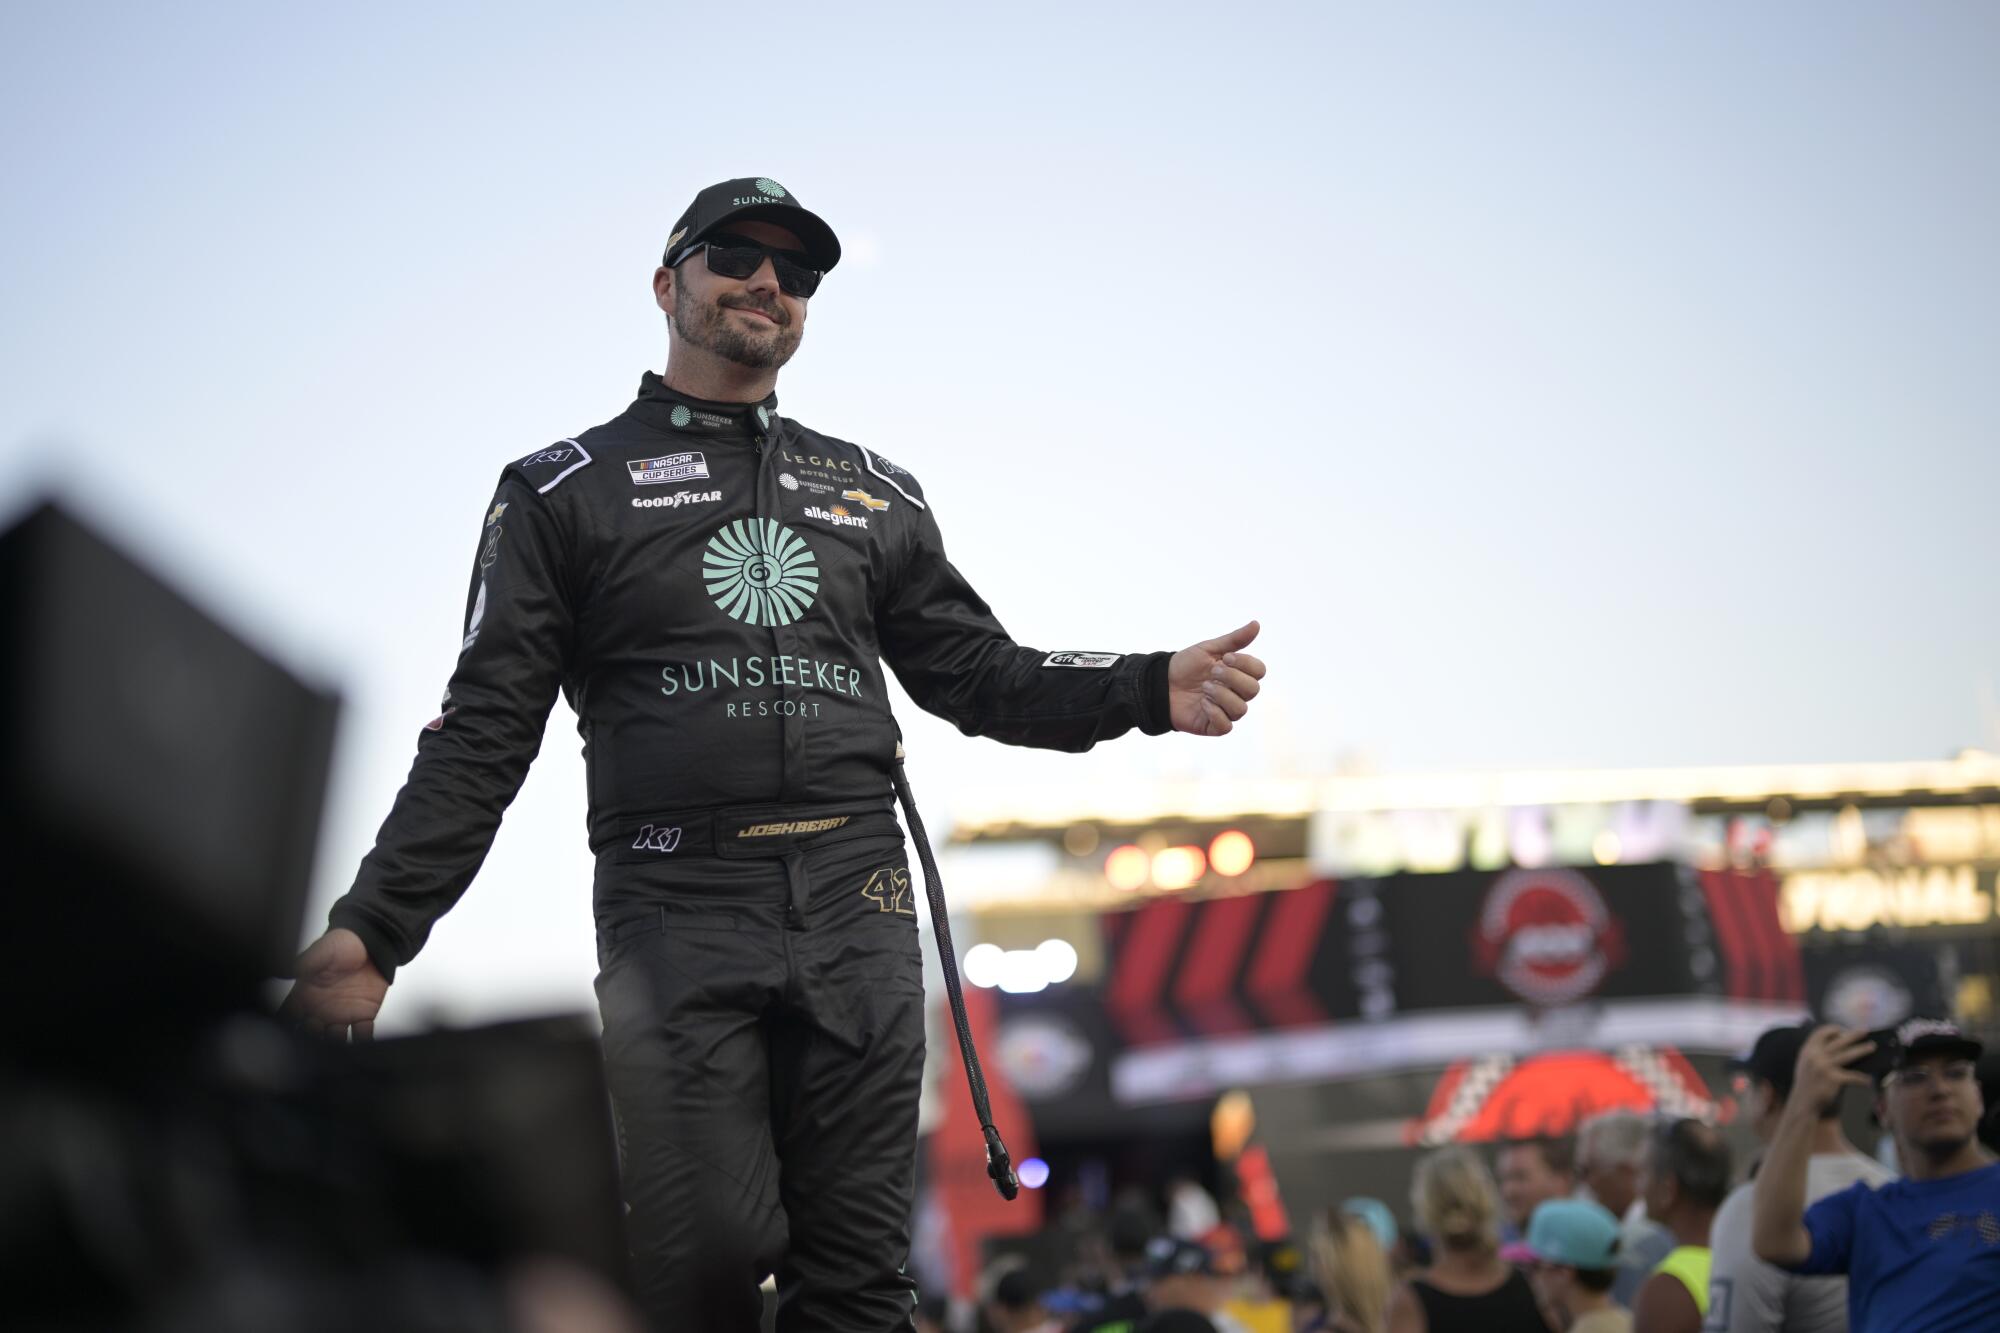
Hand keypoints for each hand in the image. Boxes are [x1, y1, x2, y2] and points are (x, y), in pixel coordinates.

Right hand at [278, 927, 387, 1040]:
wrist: (373, 940)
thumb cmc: (344, 943)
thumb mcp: (319, 952)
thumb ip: (301, 965)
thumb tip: (282, 973)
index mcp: (305, 996)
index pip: (289, 1018)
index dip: (287, 1027)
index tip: (289, 1029)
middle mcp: (320, 1009)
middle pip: (310, 1034)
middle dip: (310, 1039)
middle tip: (315, 1033)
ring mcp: (341, 1014)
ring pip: (334, 1039)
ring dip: (334, 1043)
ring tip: (335, 1040)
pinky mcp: (363, 1015)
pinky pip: (362, 1033)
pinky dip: (362, 1040)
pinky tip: (359, 1042)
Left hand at [1168, 620, 1265, 735]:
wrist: (1160, 683)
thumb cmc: (1186, 666)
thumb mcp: (1208, 649)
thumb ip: (1234, 640)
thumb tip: (1256, 624)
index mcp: (1238, 674)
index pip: (1259, 671)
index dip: (1246, 664)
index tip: (1225, 657)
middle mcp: (1236, 693)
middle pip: (1253, 689)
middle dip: (1232, 678)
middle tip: (1212, 671)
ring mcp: (1226, 711)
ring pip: (1241, 709)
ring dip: (1221, 695)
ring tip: (1204, 687)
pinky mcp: (1214, 726)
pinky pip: (1226, 725)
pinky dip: (1215, 713)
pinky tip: (1202, 703)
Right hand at [1791, 1025, 1875, 1113]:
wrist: (1803, 1103)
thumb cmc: (1808, 1084)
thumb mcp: (1806, 1064)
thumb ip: (1817, 1054)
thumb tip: (1841, 1046)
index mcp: (1807, 1050)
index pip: (1821, 1032)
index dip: (1834, 1029)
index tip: (1844, 1031)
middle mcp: (1815, 1056)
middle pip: (1839, 1040)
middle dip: (1854, 1034)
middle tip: (1865, 1031)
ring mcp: (1824, 1067)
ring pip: (1848, 1054)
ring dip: (1862, 1050)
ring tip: (1872, 1047)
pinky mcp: (1834, 1079)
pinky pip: (1853, 1076)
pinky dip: (1862, 1079)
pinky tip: (1868, 1081)